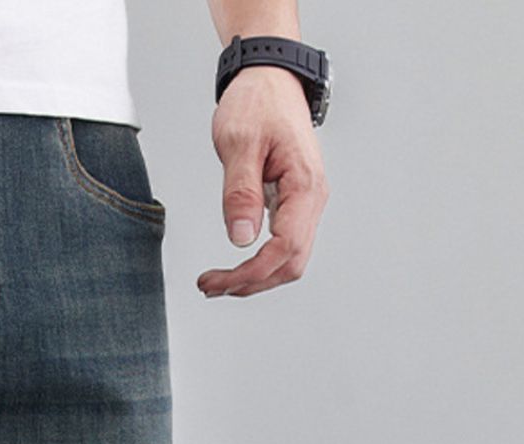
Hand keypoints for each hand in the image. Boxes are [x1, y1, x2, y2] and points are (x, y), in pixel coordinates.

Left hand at [197, 65, 328, 297]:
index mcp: (305, 184)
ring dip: (255, 278)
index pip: (285, 248)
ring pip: (289, 259)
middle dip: (251, 282)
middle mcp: (312, 197)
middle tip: (210, 286)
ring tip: (217, 282)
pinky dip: (259, 263)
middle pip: (291, 264)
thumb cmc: (257, 102)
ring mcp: (306, 202)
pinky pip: (283, 245)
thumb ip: (240, 193)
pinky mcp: (294, 202)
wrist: (269, 77)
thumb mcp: (239, 143)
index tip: (218, 281)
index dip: (252, 273)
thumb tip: (241, 239)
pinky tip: (234, 266)